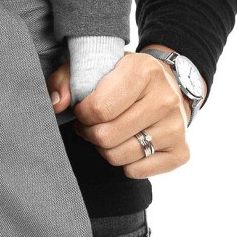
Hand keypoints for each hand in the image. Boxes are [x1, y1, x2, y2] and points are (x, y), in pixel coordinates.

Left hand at [46, 49, 193, 178]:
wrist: (169, 84)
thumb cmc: (125, 76)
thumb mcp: (96, 65)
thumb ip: (66, 78)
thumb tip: (56, 104)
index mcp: (143, 71)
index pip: (99, 108)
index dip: (82, 114)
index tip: (82, 109)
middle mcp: (165, 99)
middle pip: (107, 136)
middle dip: (90, 133)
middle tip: (89, 124)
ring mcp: (176, 127)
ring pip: (120, 156)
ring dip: (104, 148)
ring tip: (106, 132)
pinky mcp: (180, 152)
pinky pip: (137, 171)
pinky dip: (124, 162)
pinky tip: (126, 142)